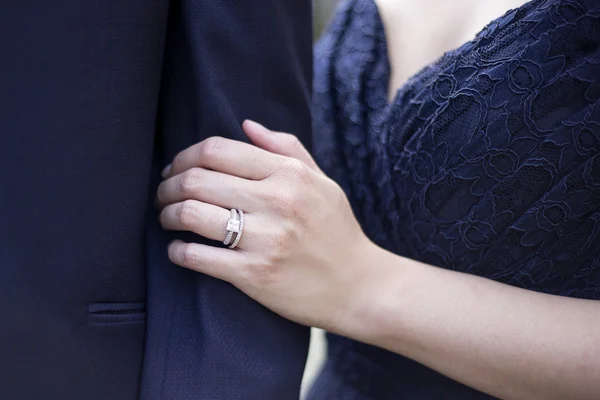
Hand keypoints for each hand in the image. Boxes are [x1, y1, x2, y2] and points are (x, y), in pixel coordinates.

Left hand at [156, 121, 376, 330]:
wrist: (360, 287)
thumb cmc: (338, 232)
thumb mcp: (322, 182)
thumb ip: (286, 149)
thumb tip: (246, 125)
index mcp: (290, 174)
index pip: (217, 150)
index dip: (184, 156)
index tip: (175, 169)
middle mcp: (277, 201)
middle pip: (197, 179)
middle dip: (168, 185)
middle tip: (162, 195)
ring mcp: (265, 239)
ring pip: (192, 214)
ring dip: (167, 215)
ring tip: (166, 218)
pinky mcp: (255, 275)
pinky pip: (198, 257)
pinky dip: (177, 251)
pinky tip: (177, 250)